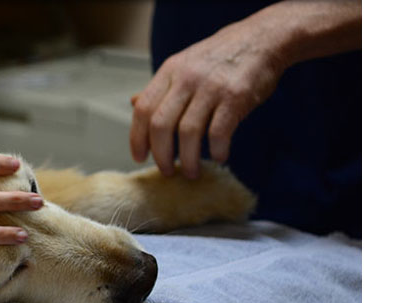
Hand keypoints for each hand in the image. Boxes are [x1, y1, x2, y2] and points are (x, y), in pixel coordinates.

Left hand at [129, 20, 288, 178]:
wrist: (261, 39)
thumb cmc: (220, 56)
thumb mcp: (184, 64)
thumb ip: (161, 87)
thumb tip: (133, 104)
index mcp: (170, 71)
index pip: (143, 109)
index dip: (137, 138)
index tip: (140, 157)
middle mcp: (186, 78)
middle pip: (161, 125)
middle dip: (161, 155)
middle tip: (167, 171)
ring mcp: (211, 87)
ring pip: (188, 133)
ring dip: (188, 159)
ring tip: (192, 171)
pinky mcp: (236, 97)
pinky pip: (219, 132)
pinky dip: (216, 150)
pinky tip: (219, 156)